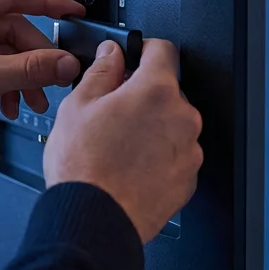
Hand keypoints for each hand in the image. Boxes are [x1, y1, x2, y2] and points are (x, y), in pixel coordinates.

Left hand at [0, 0, 85, 165]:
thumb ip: (28, 69)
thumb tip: (63, 63)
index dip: (49, 4)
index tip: (73, 12)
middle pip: (13, 29)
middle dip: (34, 59)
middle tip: (55, 78)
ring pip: (5, 52)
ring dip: (21, 77)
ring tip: (32, 100)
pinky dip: (5, 85)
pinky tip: (9, 105)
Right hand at [42, 39, 202, 243]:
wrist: (95, 219)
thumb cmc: (84, 168)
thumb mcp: (78, 106)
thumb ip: (101, 71)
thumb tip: (111, 53)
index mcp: (156, 90)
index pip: (163, 50)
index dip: (145, 50)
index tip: (136, 57)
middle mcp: (182, 117)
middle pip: (167, 92)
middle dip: (144, 97)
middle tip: (114, 114)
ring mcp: (189, 150)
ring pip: (172, 126)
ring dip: (153, 129)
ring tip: (120, 148)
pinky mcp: (189, 179)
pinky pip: (176, 156)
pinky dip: (159, 157)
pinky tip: (131, 168)